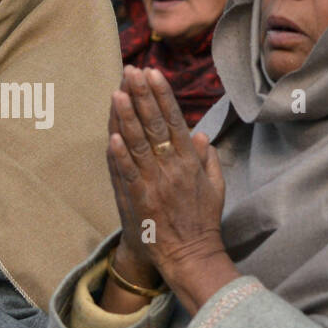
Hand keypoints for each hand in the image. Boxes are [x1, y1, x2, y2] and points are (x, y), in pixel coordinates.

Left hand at [107, 66, 236, 315]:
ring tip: (117, 92)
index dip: (163, 95)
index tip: (153, 73)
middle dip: (143, 96)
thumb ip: (208, 159)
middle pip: (155, 126)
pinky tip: (112, 136)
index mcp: (191, 161)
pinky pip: (129, 173)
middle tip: (132, 71)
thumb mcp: (215, 187)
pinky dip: (120, 155)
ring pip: (139, 144)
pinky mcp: (141, 200)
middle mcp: (174, 168)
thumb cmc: (202, 221)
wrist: (191, 256)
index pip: (175, 120)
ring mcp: (156, 183)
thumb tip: (202, 134)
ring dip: (128, 117)